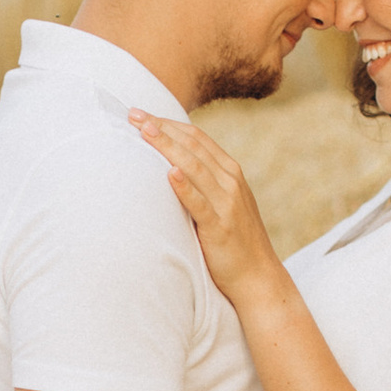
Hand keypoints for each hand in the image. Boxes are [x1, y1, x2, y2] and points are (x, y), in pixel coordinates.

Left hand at [129, 111, 280, 301]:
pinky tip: (169, 173)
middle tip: (133, 115)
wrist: (258, 277)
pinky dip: (185, 186)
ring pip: (194, 167)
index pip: (196, 137)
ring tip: (144, 132)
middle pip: (192, 145)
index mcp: (230, 172)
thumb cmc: (234, 241)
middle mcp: (230, 182)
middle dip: (161, 128)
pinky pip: (200, 203)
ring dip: (168, 147)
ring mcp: (227, 203)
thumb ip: (203, 184)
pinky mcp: (220, 226)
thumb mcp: (222, 204)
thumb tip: (170, 168)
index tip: (141, 114)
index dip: (168, 123)